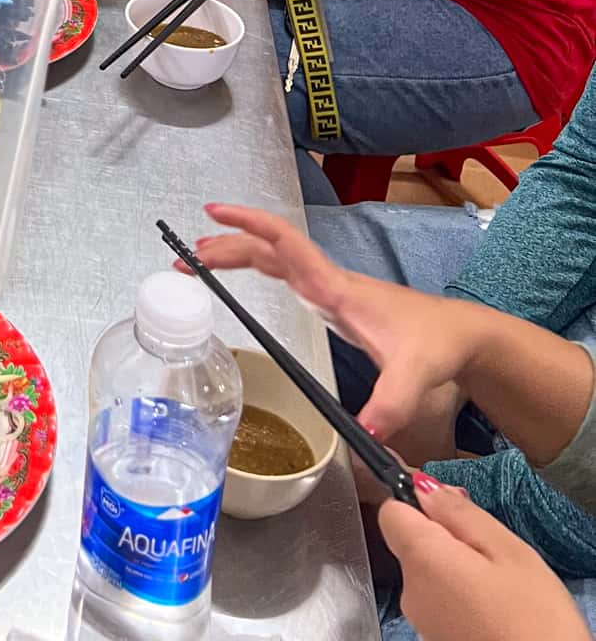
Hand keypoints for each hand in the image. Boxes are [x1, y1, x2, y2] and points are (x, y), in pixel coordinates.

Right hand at [192, 204, 490, 445]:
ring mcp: (328, 287)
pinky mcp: (331, 299)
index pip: (286, 243)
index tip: (215, 213)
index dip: (249, 224)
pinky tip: (243, 273)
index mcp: (335, 287)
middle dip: (227, 245)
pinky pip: (284, 271)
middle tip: (188, 256)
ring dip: (237, 253)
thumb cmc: (434, 345)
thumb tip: (364, 432)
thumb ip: (390, 404)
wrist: (457, 335)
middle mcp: (327, 280)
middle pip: (268, 249)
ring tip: (201, 261)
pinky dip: (256, 265)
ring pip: (274, 258)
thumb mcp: (413, 376)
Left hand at [380, 479, 589, 640]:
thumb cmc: (537, 620)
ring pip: (430, 574)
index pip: (391, 512)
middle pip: (413, 544)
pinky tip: (495, 610)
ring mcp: (421, 623)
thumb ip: (460, 513)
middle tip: (494, 551)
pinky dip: (462, 597)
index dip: (417, 501)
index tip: (453, 508)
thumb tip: (422, 487)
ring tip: (501, 585)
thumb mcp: (509, 552)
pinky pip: (441, 603)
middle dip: (446, 538)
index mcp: (421, 560)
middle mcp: (410, 593)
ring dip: (457, 569)